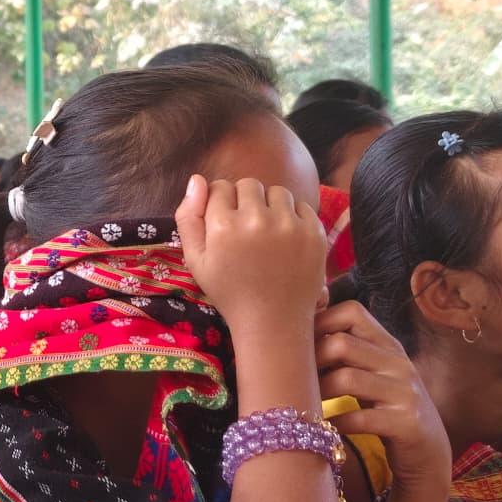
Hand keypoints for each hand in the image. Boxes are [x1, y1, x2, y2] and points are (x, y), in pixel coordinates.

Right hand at [175, 175, 326, 328]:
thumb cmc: (229, 291)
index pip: (219, 187)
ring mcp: (288, 224)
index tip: (225, 226)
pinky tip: (285, 240)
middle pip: (248, 184)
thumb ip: (188, 218)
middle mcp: (256, 219)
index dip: (219, 204)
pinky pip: (301, 205)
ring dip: (270, 206)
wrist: (272, 322)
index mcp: (223, 226)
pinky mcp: (313, 232)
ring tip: (267, 233)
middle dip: (245, 201)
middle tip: (246, 230)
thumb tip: (196, 180)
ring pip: (276, 191)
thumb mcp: (195, 260)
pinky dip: (292, 217)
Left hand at [316, 302, 451, 501]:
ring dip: (318, 392)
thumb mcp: (371, 373)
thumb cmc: (386, 408)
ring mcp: (404, 393)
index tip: (301, 344)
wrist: (429, 452)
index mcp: (387, 345)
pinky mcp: (406, 424)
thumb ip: (346, 352)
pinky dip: (335, 423)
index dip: (319, 321)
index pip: (351, 312)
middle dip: (311, 360)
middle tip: (297, 378)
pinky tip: (325, 428)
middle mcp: (397, 363)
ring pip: (346, 379)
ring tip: (307, 403)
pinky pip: (359, 419)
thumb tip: (296, 332)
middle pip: (341, 343)